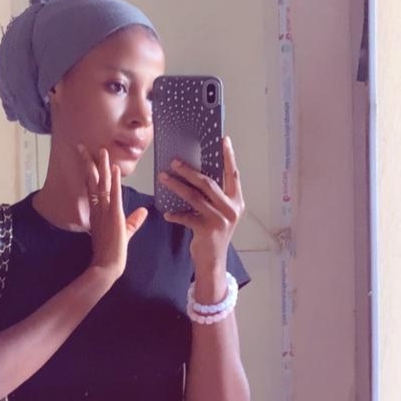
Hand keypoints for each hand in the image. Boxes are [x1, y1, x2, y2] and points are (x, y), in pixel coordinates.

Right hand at [77, 145, 147, 281]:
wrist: (107, 265)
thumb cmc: (112, 252)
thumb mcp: (125, 232)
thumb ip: (134, 221)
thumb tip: (144, 211)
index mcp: (97, 212)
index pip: (92, 187)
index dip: (90, 172)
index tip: (87, 158)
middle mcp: (98, 209)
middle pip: (92, 181)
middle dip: (88, 163)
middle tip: (83, 146)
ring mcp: (104, 211)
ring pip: (101, 184)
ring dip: (101, 166)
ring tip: (100, 150)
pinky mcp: (114, 215)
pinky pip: (113, 193)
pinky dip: (115, 180)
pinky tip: (114, 168)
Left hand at [159, 135, 244, 276]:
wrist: (213, 261)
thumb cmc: (213, 233)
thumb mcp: (219, 213)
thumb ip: (214, 196)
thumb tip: (196, 174)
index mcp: (236, 201)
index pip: (233, 174)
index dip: (228, 156)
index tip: (223, 140)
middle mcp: (231, 209)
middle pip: (208, 183)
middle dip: (189, 170)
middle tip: (174, 161)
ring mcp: (221, 220)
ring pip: (195, 197)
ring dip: (177, 186)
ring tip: (163, 178)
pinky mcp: (208, 230)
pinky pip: (187, 217)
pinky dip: (175, 214)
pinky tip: (167, 213)